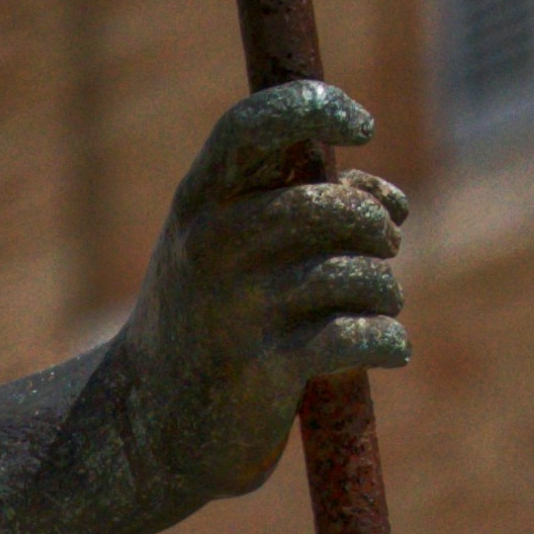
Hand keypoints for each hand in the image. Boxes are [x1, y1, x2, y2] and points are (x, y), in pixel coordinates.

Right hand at [109, 81, 411, 502]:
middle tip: (381, 249)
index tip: (363, 126)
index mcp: (199, 202)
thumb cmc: (208, 322)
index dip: (316, 107)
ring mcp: (234, 308)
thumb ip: (300, 204)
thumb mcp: (230, 248)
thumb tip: (390, 205)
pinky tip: (390, 348)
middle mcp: (211, 245)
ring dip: (386, 291)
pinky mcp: (261, 368)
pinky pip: (357, 335)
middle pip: (333, 206)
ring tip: (379, 307)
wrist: (143, 426)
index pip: (254, 125)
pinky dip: (389, 340)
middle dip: (375, 228)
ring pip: (357, 273)